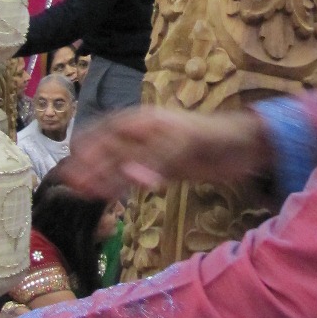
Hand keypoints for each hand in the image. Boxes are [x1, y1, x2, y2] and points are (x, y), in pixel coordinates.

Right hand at [62, 106, 270, 197]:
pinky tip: (108, 196)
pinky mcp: (164, 169)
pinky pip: (135, 177)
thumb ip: (156, 160)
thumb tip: (131, 178)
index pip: (108, 134)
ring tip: (83, 194)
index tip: (74, 167)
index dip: (90, 151)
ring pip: (119, 165)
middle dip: (91, 167)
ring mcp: (153, 152)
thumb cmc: (214, 136)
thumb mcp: (184, 144)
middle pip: (109, 151)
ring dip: (102, 178)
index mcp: (144, 120)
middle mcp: (144, 135)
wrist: (244, 148)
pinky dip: (121, 186)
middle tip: (72, 186)